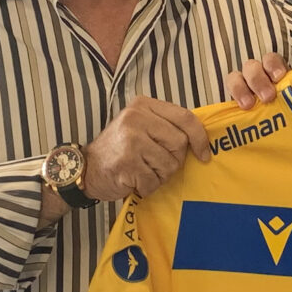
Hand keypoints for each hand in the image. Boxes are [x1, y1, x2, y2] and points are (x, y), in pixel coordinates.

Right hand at [85, 97, 211, 199]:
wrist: (87, 169)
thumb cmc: (120, 150)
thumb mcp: (141, 126)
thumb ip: (166, 126)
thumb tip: (201, 139)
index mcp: (143, 105)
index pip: (185, 117)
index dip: (200, 138)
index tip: (204, 154)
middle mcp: (136, 117)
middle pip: (180, 143)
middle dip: (173, 160)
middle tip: (153, 163)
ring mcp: (130, 139)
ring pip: (169, 165)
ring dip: (159, 176)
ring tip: (141, 171)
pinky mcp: (126, 162)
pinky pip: (154, 181)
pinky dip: (147, 187)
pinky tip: (133, 180)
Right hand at [226, 52, 288, 109]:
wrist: (277, 132)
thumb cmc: (289, 108)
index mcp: (273, 71)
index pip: (270, 59)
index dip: (273, 65)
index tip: (279, 77)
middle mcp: (256, 75)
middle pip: (251, 67)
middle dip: (258, 80)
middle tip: (267, 97)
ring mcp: (242, 87)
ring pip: (235, 77)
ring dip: (240, 89)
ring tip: (248, 105)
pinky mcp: (233, 101)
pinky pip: (227, 94)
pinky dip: (231, 99)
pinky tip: (237, 109)